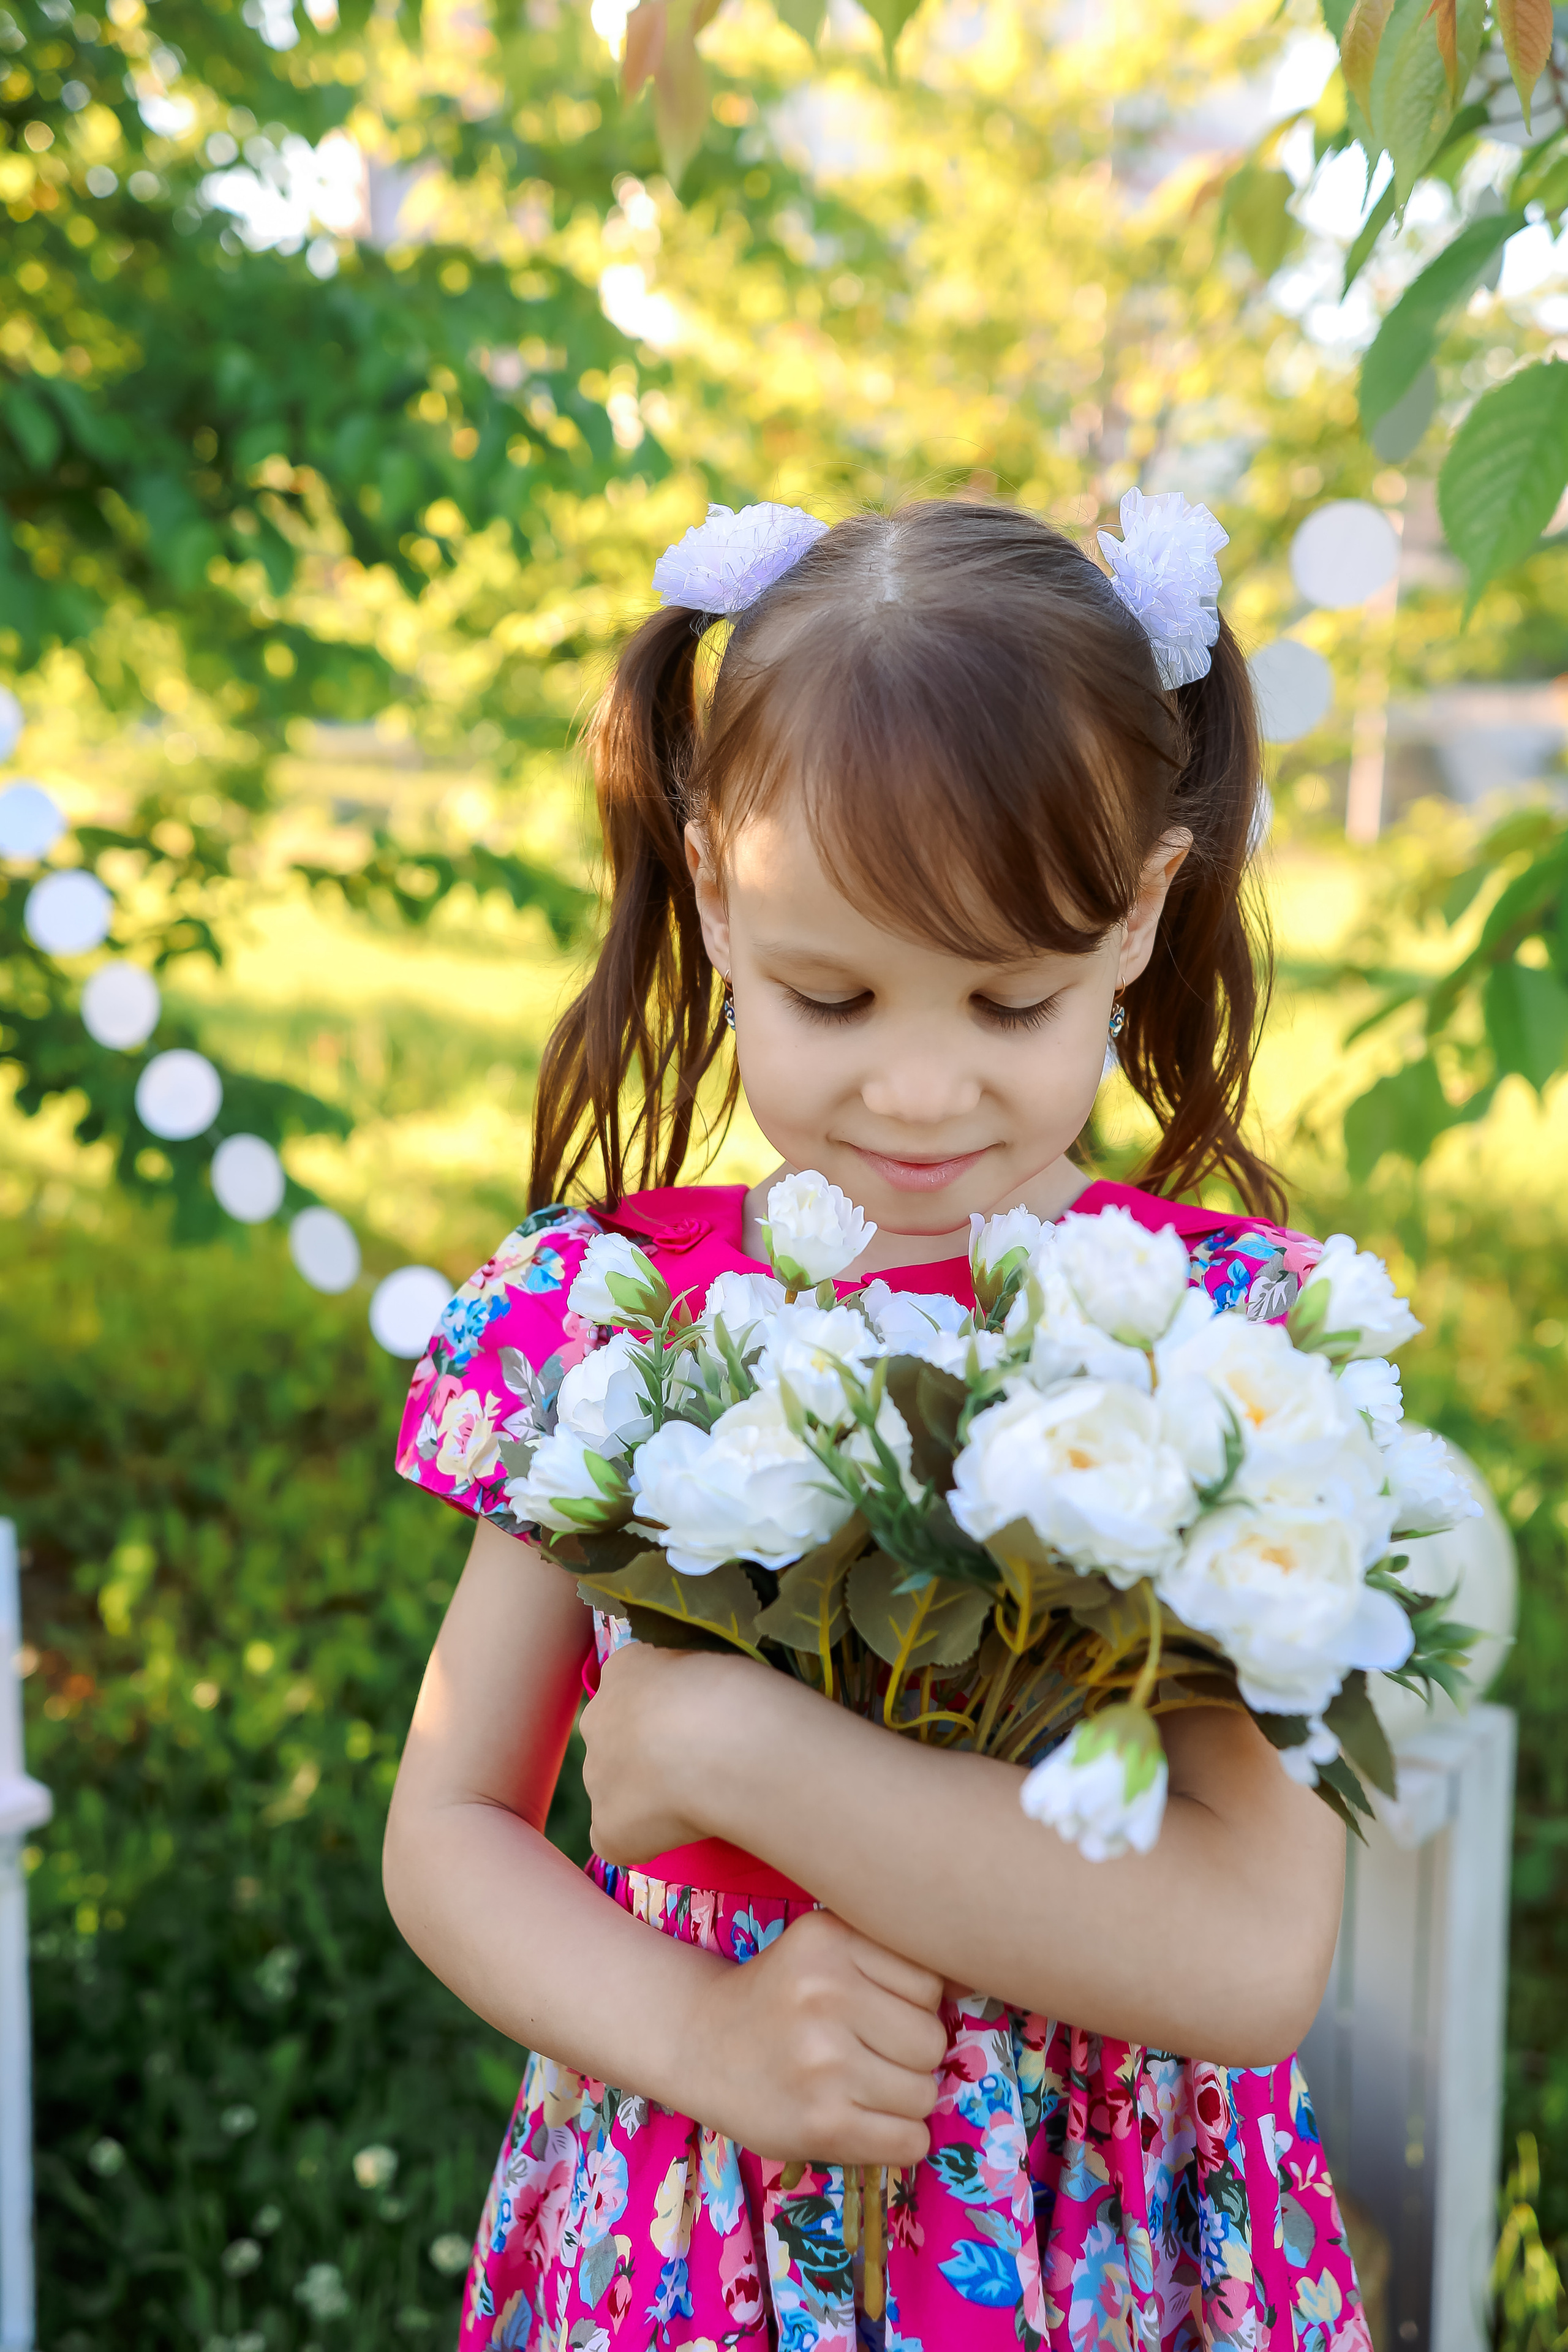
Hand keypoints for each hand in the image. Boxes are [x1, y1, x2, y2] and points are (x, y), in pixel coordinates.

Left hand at [580, 1641, 753, 1863]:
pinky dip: (642, 1840)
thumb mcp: (705, 1662)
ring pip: (615, 1789)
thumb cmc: (727, 1691)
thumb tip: (693, 1704)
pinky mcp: (607, 1828)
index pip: (632, 1689)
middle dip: (648, 1753)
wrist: (720, 1743)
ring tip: (700, 1797)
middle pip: (615, 1741)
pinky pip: (616, 1839)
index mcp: (623, 1670)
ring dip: (647, 1795)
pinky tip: (680, 1832)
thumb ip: (685, 1681)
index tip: (696, 1720)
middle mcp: (597, 1721)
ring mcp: (597, 1777)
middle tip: (697, 1761)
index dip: (664, 1710)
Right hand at [694, 1909, 946, 2166]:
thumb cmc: (780, 1995)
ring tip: (860, 2086)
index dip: (913, 2003)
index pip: (930, 1981)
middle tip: (869, 2054)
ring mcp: (823, 2063)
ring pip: (925, 2094)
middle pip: (933, 2040)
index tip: (877, 2011)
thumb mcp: (824, 1945)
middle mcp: (825, 1995)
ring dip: (904, 2099)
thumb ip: (888, 1954)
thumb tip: (976, 1986)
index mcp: (829, 1940)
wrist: (700, 2044)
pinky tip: (863, 2120)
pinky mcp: (821, 2124)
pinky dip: (898, 2139)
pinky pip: (910, 2142)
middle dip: (912, 2055)